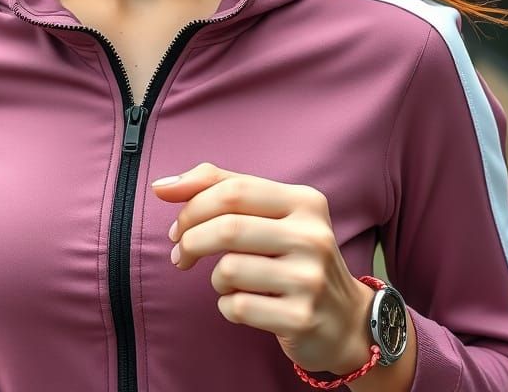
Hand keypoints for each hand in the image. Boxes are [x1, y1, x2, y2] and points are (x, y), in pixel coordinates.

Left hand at [151, 161, 375, 375]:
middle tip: (181, 253)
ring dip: (214, 278)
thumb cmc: (293, 257)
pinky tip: (242, 304)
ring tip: (226, 281)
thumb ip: (219, 189)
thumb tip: (162, 186)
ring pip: (228, 269)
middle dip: (191, 240)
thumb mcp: (270, 214)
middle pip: (228, 228)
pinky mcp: (301, 318)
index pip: (234, 189)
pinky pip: (237, 307)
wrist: (346, 320)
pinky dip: (227, 305)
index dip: (193, 205)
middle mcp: (312, 236)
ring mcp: (310, 279)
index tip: (176, 225)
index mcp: (304, 201)